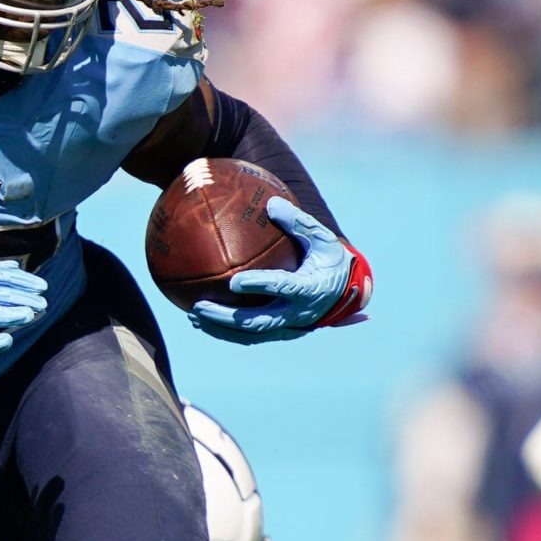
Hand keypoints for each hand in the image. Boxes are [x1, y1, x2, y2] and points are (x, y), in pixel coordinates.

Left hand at [189, 197, 371, 343]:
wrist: (347, 292)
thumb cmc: (331, 260)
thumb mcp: (322, 239)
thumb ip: (298, 222)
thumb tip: (271, 204)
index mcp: (310, 288)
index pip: (282, 288)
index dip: (259, 286)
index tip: (234, 282)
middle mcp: (298, 313)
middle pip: (258, 321)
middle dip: (226, 317)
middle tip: (199, 305)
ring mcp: (288, 326)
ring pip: (250, 334)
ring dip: (220, 328)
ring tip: (193, 316)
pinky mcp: (280, 331)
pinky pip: (250, 336)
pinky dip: (226, 332)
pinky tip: (202, 322)